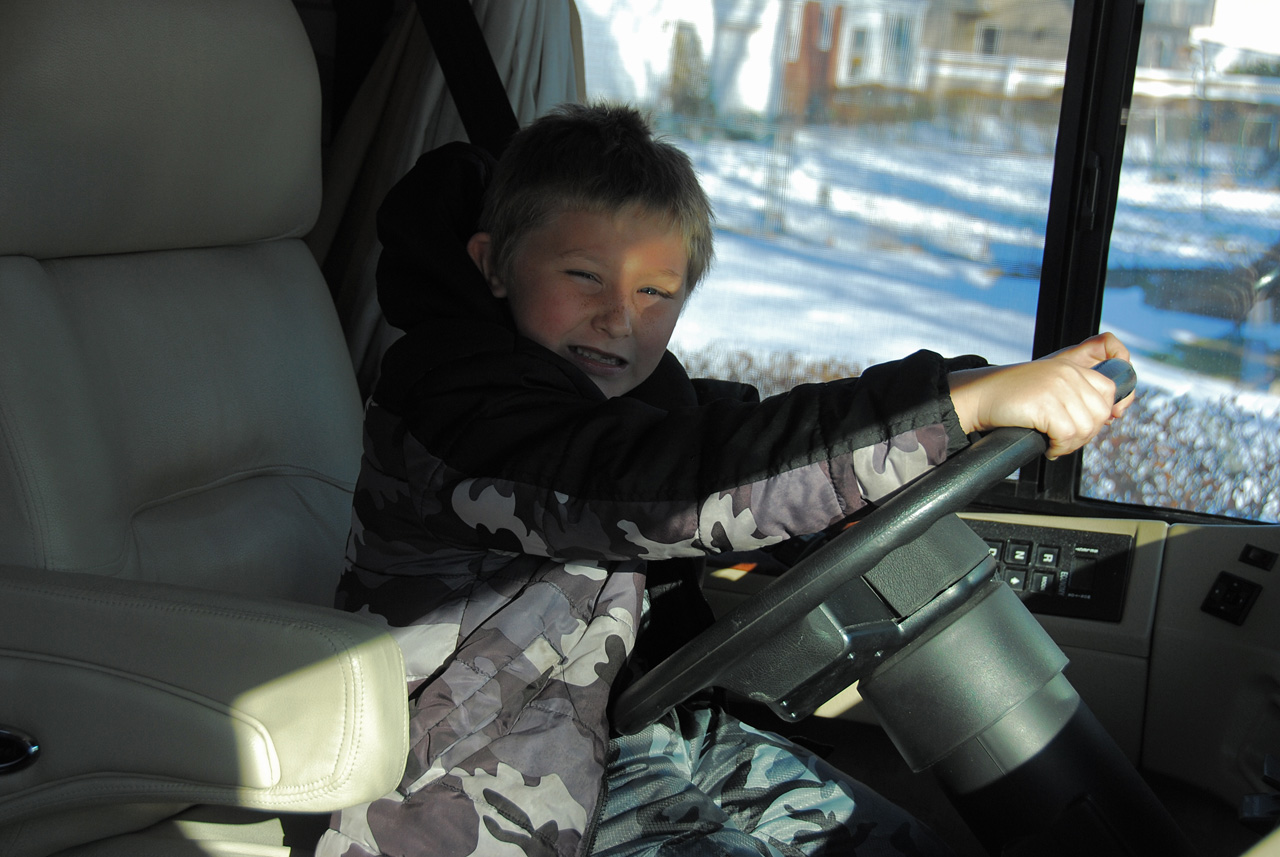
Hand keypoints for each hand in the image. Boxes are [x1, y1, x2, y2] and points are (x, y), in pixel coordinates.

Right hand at [948, 332, 1135, 459]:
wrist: (980, 395)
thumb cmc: (1010, 396)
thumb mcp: (1048, 385)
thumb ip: (1074, 393)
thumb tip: (1107, 417)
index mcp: (1071, 367)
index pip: (1109, 390)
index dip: (1104, 413)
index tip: (1088, 427)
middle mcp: (1068, 374)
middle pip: (1101, 412)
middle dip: (1086, 433)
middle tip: (1065, 440)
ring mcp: (1058, 387)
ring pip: (1086, 427)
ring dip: (1071, 443)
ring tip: (1054, 444)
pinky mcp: (1046, 404)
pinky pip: (1068, 435)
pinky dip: (1059, 447)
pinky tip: (1046, 446)